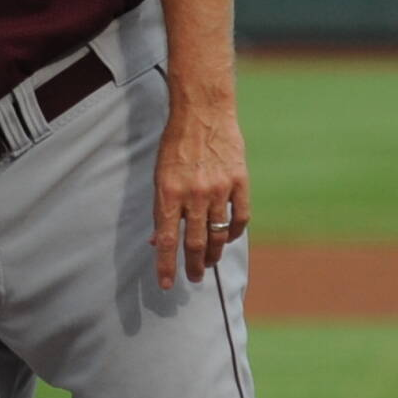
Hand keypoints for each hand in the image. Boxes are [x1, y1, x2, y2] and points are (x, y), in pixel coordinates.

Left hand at [152, 95, 248, 290]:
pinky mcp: (240, 182)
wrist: (203, 112)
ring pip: (218, 234)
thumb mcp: (159, 174)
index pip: (166, 239)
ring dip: (213, 253)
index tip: (167, 285)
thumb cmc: (175, 144)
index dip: (166, 265)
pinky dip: (234, 233)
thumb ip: (161, 207)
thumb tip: (158, 240)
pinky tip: (227, 239)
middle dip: (193, 265)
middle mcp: (194, 194)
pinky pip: (240, 218)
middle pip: (194, 242)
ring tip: (208, 263)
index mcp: (168, 192)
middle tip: (194, 277)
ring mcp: (220, 189)